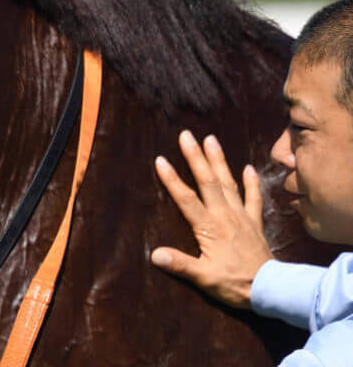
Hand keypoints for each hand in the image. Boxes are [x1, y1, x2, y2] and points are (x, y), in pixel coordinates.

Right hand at [149, 130, 272, 307]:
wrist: (272, 289)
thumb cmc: (234, 284)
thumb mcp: (203, 278)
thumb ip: (180, 264)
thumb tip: (154, 254)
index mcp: (209, 228)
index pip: (186, 199)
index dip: (172, 180)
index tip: (160, 160)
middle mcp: (225, 216)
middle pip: (207, 182)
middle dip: (196, 157)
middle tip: (186, 135)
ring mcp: (242, 217)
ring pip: (228, 183)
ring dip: (218, 161)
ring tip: (211, 139)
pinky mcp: (255, 223)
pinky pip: (254, 198)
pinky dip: (252, 182)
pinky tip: (249, 167)